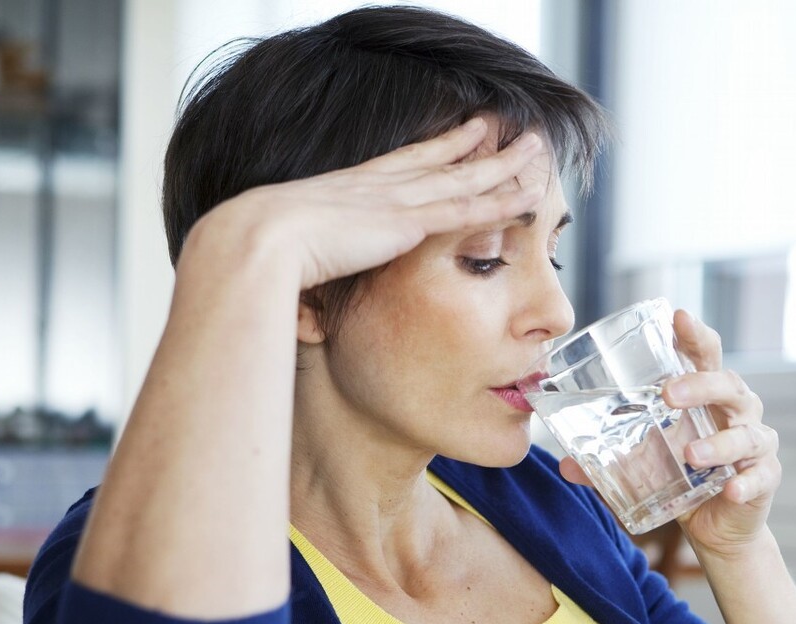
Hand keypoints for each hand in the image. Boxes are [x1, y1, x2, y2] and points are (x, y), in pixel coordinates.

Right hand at [176, 117, 545, 288]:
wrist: (260, 244)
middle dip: (473, 145)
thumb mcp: (291, 265)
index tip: (452, 136)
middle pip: (439, 160)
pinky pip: (470, 209)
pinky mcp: (411, 222)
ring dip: (504, 164)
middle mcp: (380, 187)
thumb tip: (302, 323)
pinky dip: (503, 200)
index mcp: (350, 191)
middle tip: (501, 128)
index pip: (401, 164)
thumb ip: (309, 283)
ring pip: (466, 178)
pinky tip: (530, 193)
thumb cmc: (261, 260)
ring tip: (535, 149)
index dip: (431, 149)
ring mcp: (398, 200)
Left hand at [558, 309, 781, 557]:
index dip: (695, 335)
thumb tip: (566, 465)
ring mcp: (755, 443)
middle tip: (668, 394)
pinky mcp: (765, 477)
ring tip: (691, 455)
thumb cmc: (681, 475)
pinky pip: (761, 476)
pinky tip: (730, 489)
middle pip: (729, 384)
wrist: (714, 524)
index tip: (678, 316)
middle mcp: (735, 411)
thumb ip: (606, 461)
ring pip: (747, 433)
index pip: (705, 355)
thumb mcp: (643, 463)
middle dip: (701, 385)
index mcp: (706, 396)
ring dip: (719, 443)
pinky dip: (746, 482)